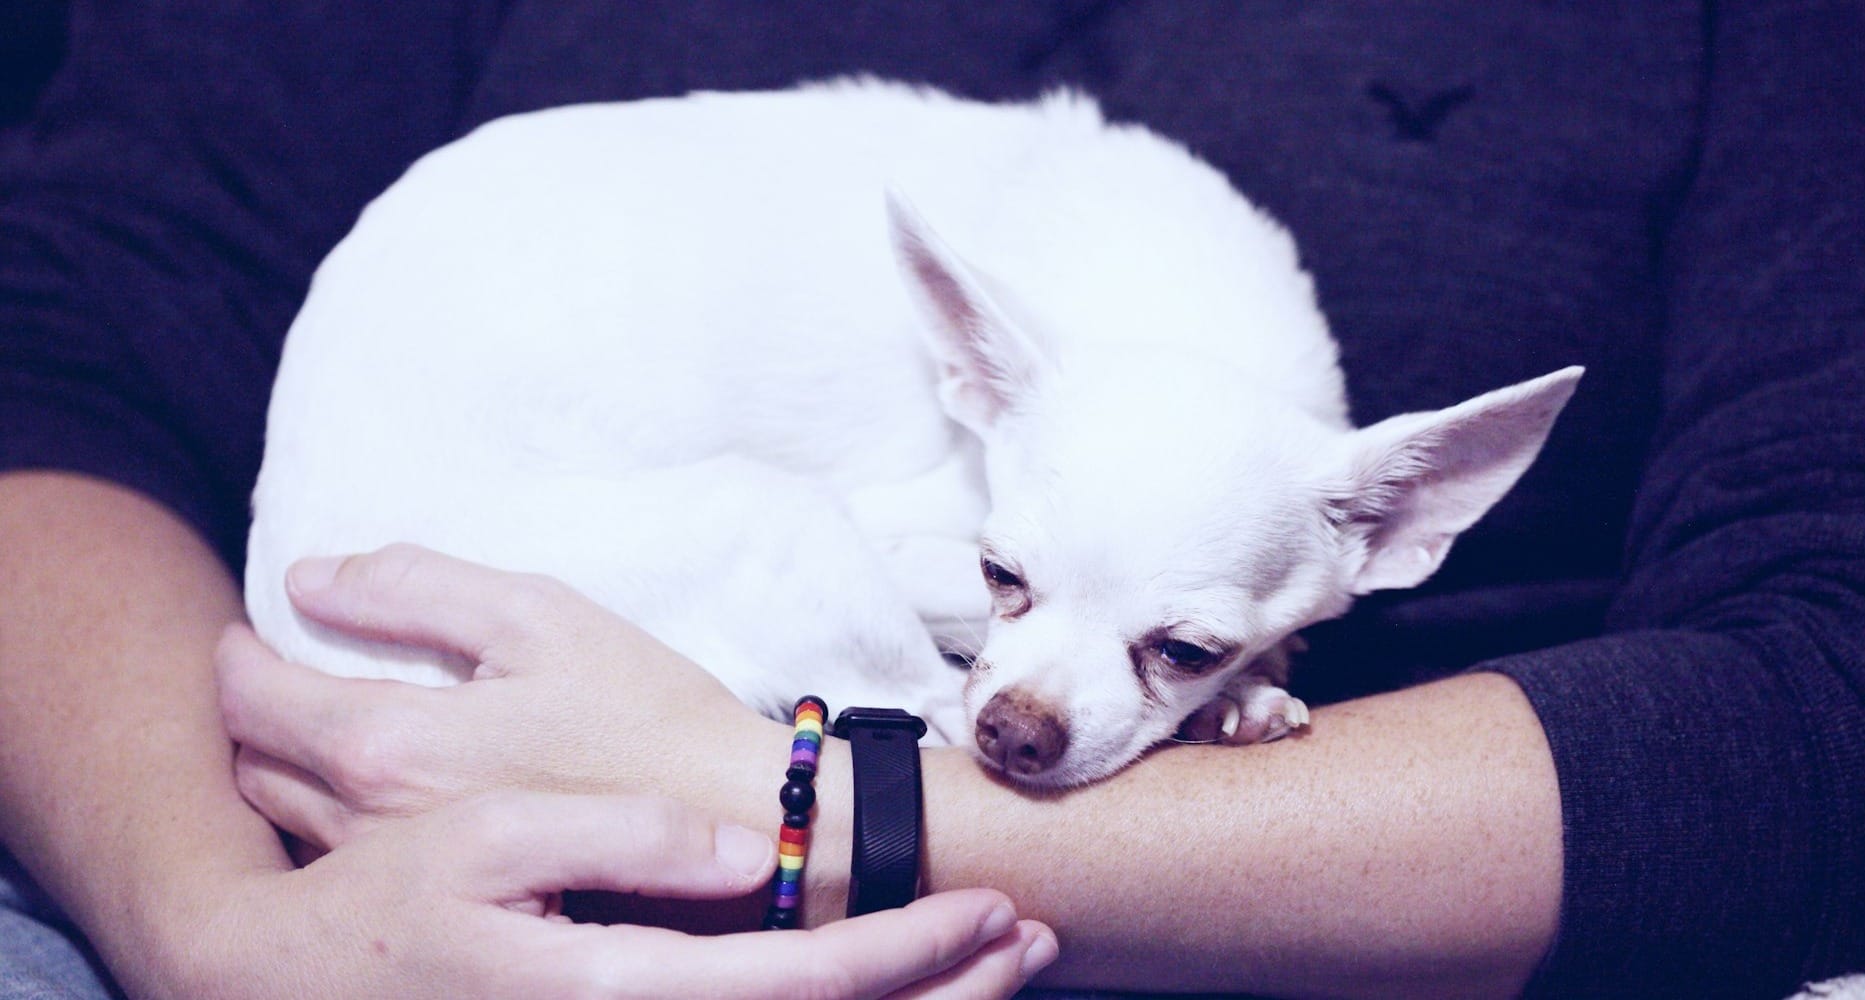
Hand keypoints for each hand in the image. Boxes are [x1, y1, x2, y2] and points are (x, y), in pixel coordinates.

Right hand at [182, 790, 1055, 998]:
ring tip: (1001, 964)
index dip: (912, 952)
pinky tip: (888, 990)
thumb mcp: (486, 841)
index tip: (994, 909)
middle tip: (1038, 940)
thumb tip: (748, 856)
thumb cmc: (390, 906)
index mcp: (622, 992)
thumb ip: (625, 844)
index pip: (806, 987)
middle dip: (948, 995)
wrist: (296, 989)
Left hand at [217, 544, 782, 850]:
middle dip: (251, 711)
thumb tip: (311, 578)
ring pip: (286, 818)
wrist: (734, 826)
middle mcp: (373, 823)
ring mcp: (402, 875)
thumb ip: (418, 588)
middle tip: (283, 670)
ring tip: (325, 723)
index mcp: (389, 745)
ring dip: (284, 764)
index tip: (252, 631)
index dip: (236, 655)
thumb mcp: (541, 616)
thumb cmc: (646, 715)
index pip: (252, 698)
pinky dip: (331, 810)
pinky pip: (338, 854)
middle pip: (252, 764)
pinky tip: (382, 783)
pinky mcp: (439, 901)